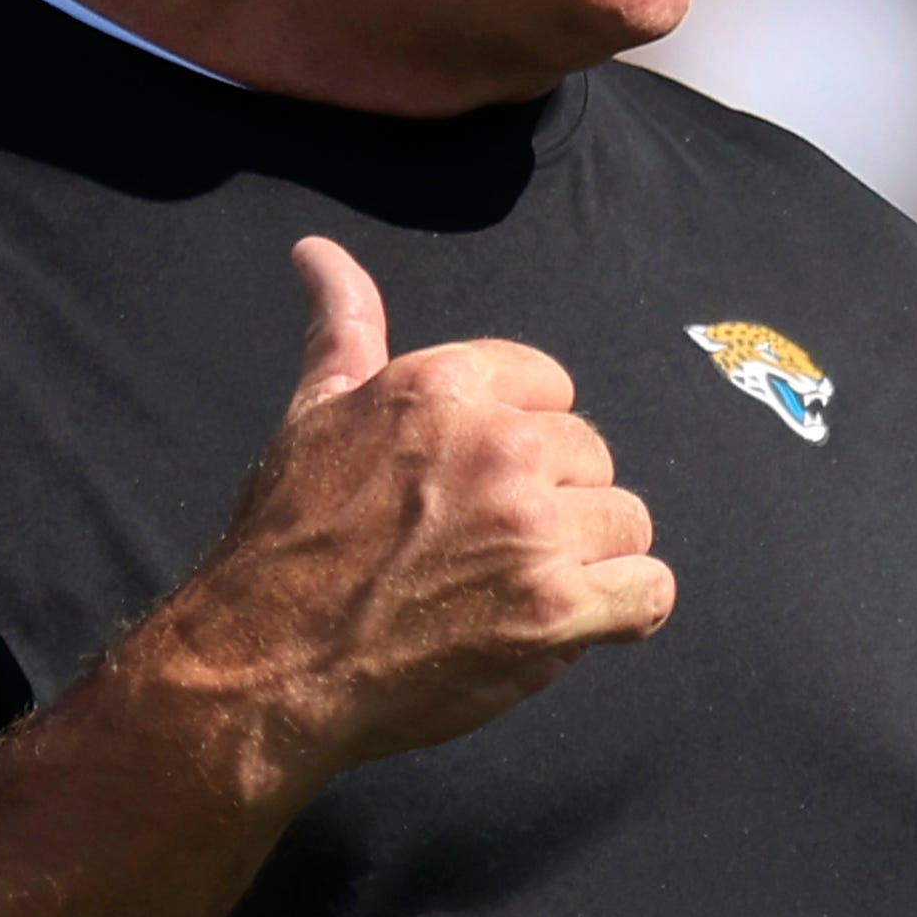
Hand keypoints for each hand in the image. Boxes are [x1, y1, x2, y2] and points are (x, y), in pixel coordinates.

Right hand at [146, 236, 676, 783]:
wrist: (266, 665)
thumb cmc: (286, 543)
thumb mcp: (312, 414)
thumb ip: (344, 328)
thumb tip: (318, 252)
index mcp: (445, 385)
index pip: (551, 387)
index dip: (522, 442)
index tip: (476, 484)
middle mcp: (499, 446)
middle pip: (592, 456)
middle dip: (554, 502)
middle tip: (485, 549)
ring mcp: (533, 530)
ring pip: (628, 523)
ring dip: (589, 561)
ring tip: (517, 590)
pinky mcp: (556, 611)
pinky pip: (650, 593)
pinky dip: (624, 614)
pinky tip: (570, 623)